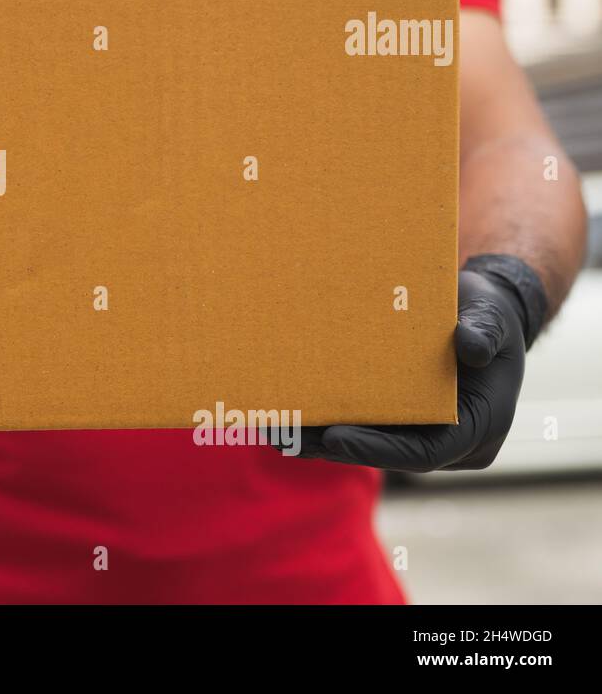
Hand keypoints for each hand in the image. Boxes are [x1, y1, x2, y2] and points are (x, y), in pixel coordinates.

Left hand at [292, 266, 531, 471]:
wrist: (478, 313)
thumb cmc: (489, 315)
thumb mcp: (493, 316)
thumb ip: (484, 331)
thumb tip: (470, 347)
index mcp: (478, 427)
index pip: (424, 454)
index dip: (377, 450)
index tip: (336, 439)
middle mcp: (447, 440)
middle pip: (384, 454)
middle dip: (333, 446)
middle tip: (287, 433)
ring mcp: (420, 433)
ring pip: (365, 444)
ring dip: (318, 438)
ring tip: (274, 425)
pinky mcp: (398, 420)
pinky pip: (359, 426)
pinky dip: (323, 421)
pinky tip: (284, 411)